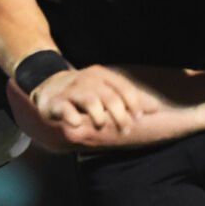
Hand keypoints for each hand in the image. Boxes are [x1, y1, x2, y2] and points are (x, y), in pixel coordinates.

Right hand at [29, 64, 157, 138]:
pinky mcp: (55, 102)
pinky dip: (72, 117)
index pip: (122, 87)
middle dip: (119, 114)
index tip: (139, 117)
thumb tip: (156, 108)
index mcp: (102, 75)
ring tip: (102, 126)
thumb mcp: (107, 91)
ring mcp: (71, 90)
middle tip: (125, 130)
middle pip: (109, 96)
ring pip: (90, 100)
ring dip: (99, 116)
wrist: (48, 87)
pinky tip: (77, 124)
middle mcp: (88, 80)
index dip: (133, 102)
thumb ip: (129, 99)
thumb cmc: (85, 92)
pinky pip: (65, 109)